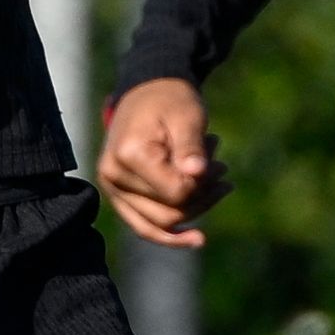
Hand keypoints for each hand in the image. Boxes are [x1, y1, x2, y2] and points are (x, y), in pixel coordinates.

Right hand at [98, 77, 232, 249]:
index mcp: (128, 154)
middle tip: (222, 168)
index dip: (203, 183)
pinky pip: (144, 227)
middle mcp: (113, 176)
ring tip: (215, 181)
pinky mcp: (119, 197)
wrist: (147, 94)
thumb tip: (197, 173)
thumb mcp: (187, 116)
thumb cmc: (170, 102)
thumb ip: (191, 146)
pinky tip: (197, 240)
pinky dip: (170, 236)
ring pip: (160, 223)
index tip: (218, 161)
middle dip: (203, 196)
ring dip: (194, 208)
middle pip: (168, 212)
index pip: (175, 192)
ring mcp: (112, 189)